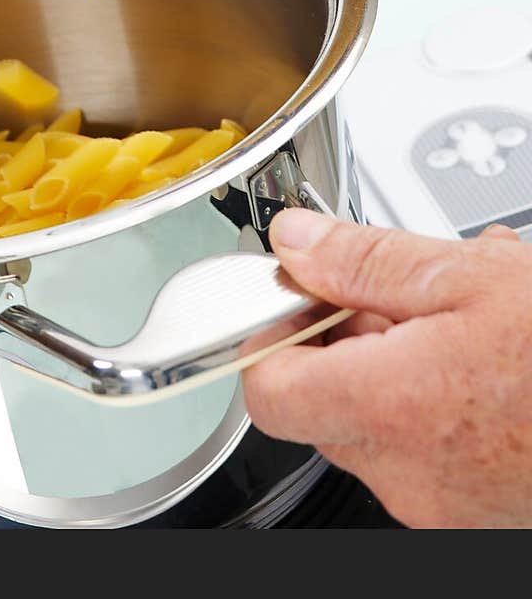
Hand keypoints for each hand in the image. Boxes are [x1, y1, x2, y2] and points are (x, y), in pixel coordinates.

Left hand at [242, 210, 531, 526]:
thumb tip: (296, 244)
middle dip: (350, 336)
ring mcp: (442, 503)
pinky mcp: (476, 512)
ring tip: (460, 316)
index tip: (300, 291)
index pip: (268, 387)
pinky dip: (438, 398)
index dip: (273, 330)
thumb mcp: (470, 277)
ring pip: (377, 421)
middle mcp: (406, 474)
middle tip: (400, 291)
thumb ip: (365, 261)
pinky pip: (426, 448)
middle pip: (323, 401)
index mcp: (389, 409)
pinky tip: (486, 356)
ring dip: (401, 361)